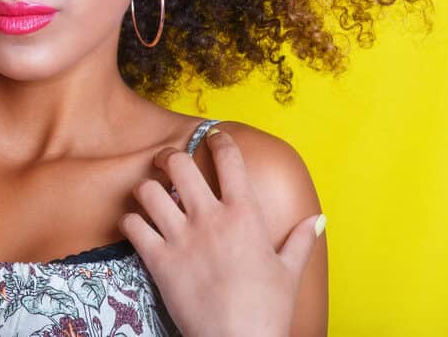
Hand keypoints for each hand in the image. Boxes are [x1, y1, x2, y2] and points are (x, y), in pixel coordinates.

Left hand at [118, 127, 322, 336]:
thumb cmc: (267, 309)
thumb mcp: (289, 271)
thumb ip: (300, 240)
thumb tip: (318, 219)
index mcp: (244, 214)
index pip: (229, 160)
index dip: (219, 141)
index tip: (213, 137)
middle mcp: (209, 218)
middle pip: (178, 164)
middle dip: (168, 155)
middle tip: (166, 160)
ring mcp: (181, 237)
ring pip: (149, 191)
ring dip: (146, 187)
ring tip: (149, 192)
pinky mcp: (159, 260)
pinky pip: (133, 226)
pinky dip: (130, 220)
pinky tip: (136, 224)